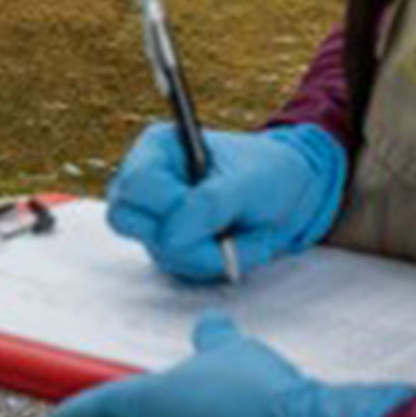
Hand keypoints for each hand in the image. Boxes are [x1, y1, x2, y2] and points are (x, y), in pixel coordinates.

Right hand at [106, 120, 345, 283]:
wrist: (290, 194)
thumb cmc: (268, 173)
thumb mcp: (246, 182)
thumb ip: (209, 204)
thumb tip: (173, 236)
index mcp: (159, 149)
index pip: (135, 185)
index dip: (169, 203)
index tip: (209, 206)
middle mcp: (148, 183)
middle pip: (125, 218)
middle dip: (180, 233)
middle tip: (219, 228)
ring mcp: (156, 218)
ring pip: (156, 250)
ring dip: (207, 252)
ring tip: (242, 234)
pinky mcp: (171, 245)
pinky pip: (178, 267)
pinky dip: (213, 262)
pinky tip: (235, 244)